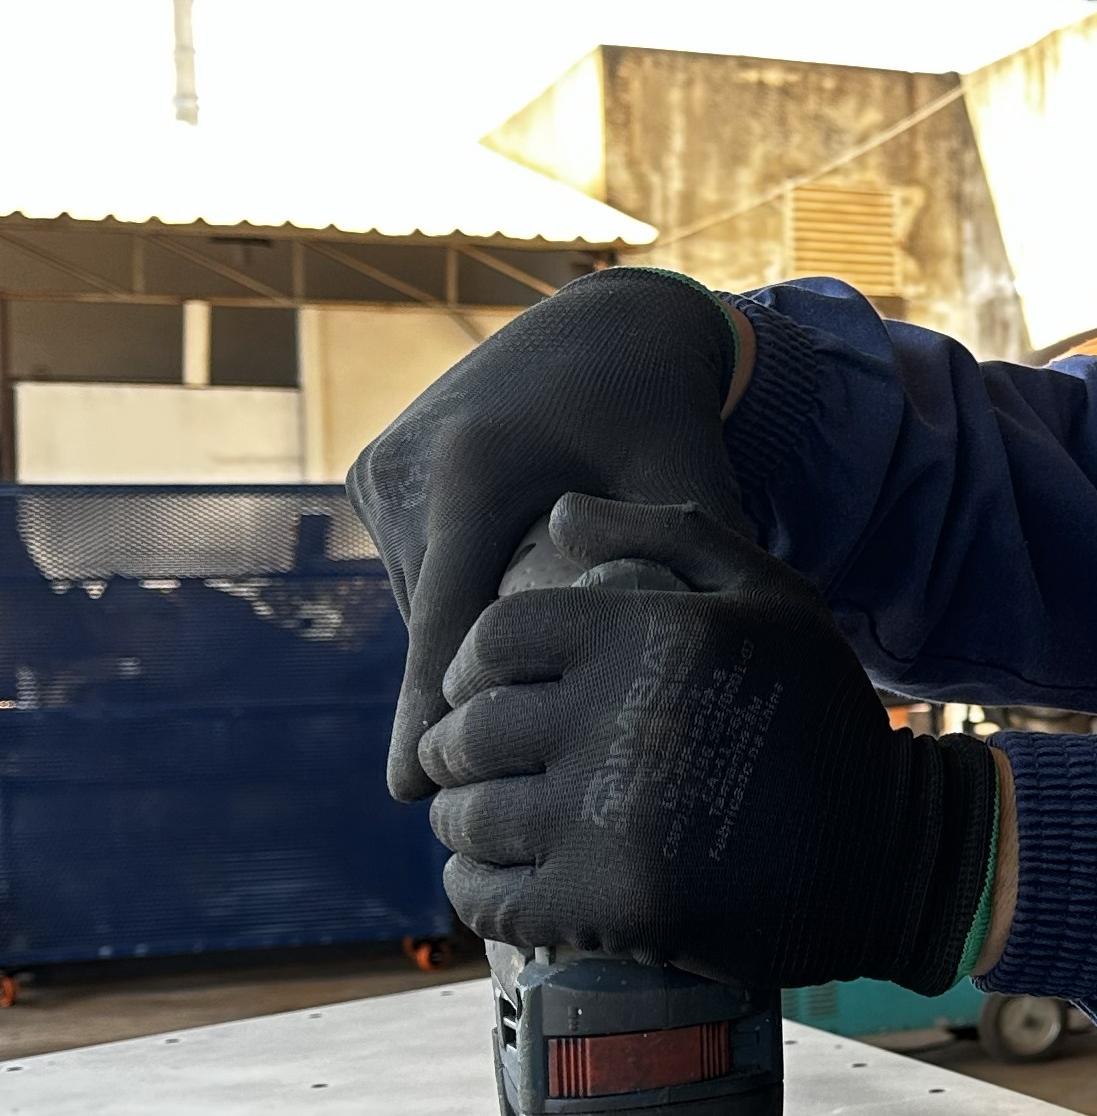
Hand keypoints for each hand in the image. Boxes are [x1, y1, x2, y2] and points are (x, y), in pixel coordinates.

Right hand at [348, 269, 746, 797]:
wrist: (604, 324)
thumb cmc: (663, 417)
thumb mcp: (686, 486)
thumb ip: (688, 573)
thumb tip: (703, 684)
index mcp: (476, 472)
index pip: (445, 624)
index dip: (429, 712)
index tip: (411, 790)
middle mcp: (408, 468)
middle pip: (433, 622)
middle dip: (473, 686)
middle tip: (507, 765)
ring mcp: (380, 468)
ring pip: (423, 602)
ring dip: (467, 644)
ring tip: (531, 681)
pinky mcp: (373, 472)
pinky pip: (417, 569)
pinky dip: (458, 600)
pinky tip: (511, 622)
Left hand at [415, 497, 998, 994]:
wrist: (889, 859)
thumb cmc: (823, 718)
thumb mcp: (776, 596)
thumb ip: (671, 533)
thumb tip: (560, 510)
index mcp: (654, 637)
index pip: (494, 639)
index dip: (471, 666)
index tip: (479, 692)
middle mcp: (624, 722)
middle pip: (470, 731)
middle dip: (456, 748)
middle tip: (472, 762)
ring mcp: (612, 824)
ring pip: (471, 816)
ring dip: (464, 818)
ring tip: (485, 818)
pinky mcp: (611, 909)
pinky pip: (490, 899)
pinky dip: (476, 889)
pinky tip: (497, 877)